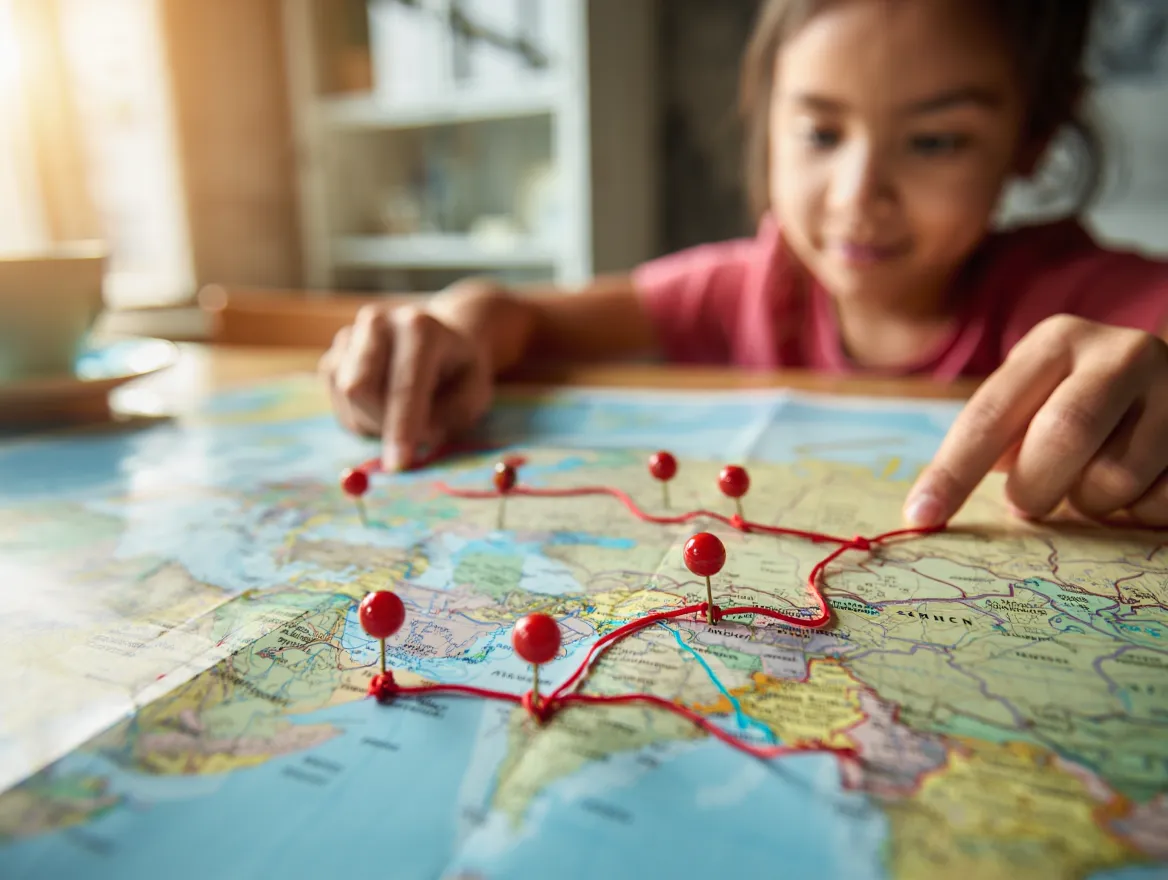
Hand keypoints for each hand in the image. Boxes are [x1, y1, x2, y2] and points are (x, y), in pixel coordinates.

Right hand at [319, 301, 492, 469]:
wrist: (434, 338)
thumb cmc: (458, 370)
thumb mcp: (474, 394)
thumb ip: (450, 418)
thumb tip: (418, 438)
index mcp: (420, 328)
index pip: (405, 385)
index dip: (401, 428)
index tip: (399, 465)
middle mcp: (378, 324)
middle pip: (359, 389)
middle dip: (381, 426)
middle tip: (408, 443)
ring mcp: (348, 337)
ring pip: (345, 400)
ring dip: (373, 424)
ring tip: (402, 413)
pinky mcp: (332, 356)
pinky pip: (336, 404)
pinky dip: (360, 419)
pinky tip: (382, 406)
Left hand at [904, 314, 1167, 526]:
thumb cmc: (1080, 402)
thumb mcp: (1034, 401)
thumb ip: (995, 440)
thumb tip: (934, 506)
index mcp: (1058, 341)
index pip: (991, 412)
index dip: (952, 471)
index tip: (920, 517)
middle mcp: (1122, 353)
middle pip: (1061, 436)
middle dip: (1034, 488)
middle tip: (1028, 504)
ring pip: (1115, 478)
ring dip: (1089, 504)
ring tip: (1090, 488)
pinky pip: (1160, 502)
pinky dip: (1136, 513)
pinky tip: (1138, 488)